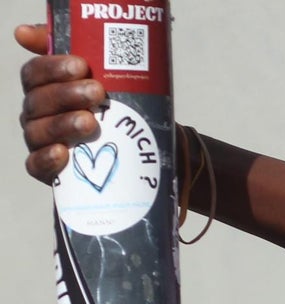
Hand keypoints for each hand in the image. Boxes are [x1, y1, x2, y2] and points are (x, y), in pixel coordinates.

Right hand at [16, 22, 102, 183]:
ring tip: (91, 122)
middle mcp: (38, 114)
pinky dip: (48, 160)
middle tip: (97, 92)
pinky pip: (37, 166)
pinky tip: (63, 153)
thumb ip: (75, 48)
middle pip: (38, 101)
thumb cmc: (115, 109)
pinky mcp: (50, 171)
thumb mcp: (104, 77)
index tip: (82, 65)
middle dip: (67, 94)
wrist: (140, 152)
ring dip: (64, 125)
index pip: (35, 73)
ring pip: (38, 131)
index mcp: (45, 89)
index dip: (53, 67)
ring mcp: (41, 142)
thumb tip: (25, 31)